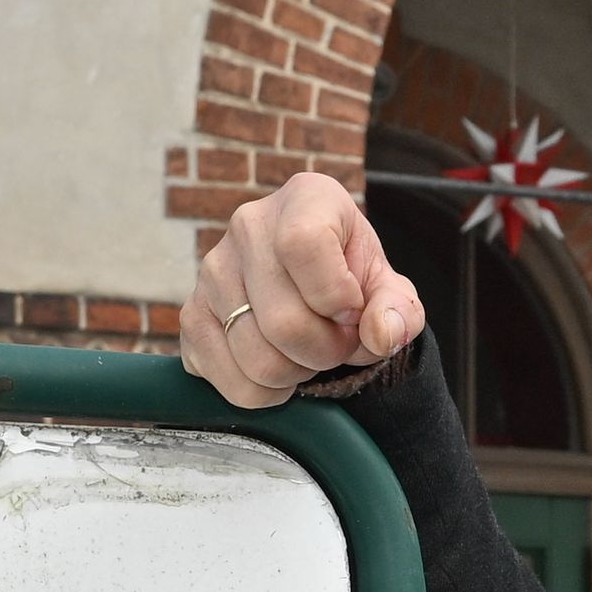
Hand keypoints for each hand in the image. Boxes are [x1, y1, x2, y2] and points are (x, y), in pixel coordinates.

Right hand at [182, 171, 425, 408]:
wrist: (314, 290)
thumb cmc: (352, 283)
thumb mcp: (389, 290)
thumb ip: (400, 311)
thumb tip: (381, 333)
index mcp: (305, 199)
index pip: (302, 244)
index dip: (334, 295)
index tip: (351, 311)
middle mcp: (248, 226)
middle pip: (282, 320)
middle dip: (325, 351)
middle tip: (338, 344)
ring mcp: (211, 271)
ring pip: (255, 357)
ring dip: (296, 374)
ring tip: (308, 354)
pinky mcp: (191, 316)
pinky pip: (227, 379)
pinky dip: (263, 392)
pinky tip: (279, 367)